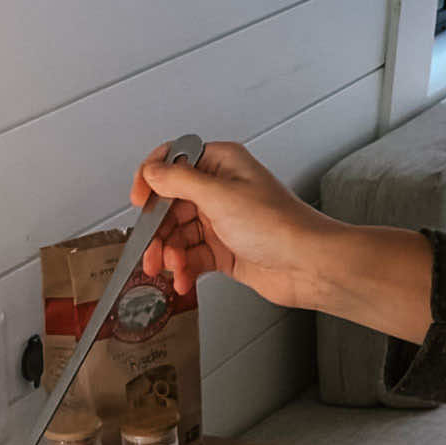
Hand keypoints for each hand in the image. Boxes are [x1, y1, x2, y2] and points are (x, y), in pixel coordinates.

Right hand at [131, 139, 433, 342]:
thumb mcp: (220, 196)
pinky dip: (185, 270)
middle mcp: (220, 190)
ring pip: (179, 236)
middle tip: (149, 254)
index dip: (152, 180)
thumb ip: (180, 182)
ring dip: (169, 255)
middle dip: (157, 232)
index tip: (138, 202)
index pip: (174, 162)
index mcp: (221, 164)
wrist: (307, 265)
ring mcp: (222, 222)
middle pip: (171, 206)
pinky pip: (193, 258)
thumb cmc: (277, 225)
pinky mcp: (225, 252)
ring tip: (168, 271)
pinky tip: (183, 281)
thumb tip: (152, 172)